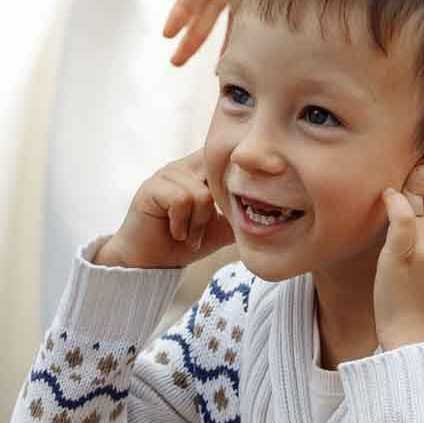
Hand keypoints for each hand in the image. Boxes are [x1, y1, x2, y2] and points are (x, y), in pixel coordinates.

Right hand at [95, 153, 233, 270]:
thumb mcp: (220, 228)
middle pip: (219, 176)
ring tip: (186, 234)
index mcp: (200, 170)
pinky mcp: (151, 188)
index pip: (225, 158)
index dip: (237, 177)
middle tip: (203, 231)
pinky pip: (182, 201)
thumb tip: (273, 212)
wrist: (151, 264)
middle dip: (219, 208)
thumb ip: (240, 214)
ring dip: (197, 224)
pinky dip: (182, 224)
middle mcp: (183, 166)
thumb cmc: (184, 242)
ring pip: (202, 194)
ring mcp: (166, 174)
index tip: (240, 200)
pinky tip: (174, 232)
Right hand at [163, 0, 353, 66]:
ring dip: (219, 37)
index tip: (168, 33)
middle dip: (192, 32)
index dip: (183, 8)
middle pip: (209, 3)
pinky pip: (259, 8)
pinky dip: (251, 29)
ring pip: (232, 10)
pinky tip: (247, 49)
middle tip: (175, 60)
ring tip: (209, 68)